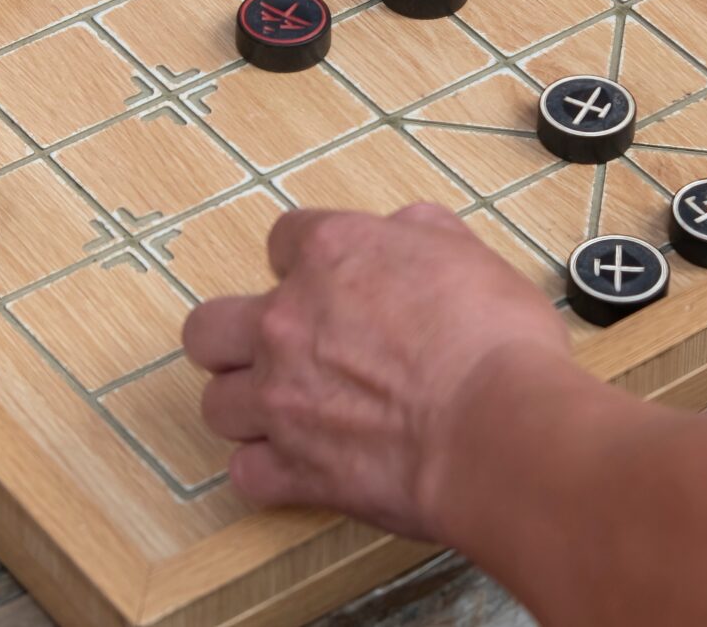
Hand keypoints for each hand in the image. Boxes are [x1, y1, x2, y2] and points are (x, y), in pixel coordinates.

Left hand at [183, 205, 572, 537]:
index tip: (326, 282)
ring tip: (287, 413)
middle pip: (209, 328)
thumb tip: (406, 230)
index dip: (305, 262)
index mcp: (330, 256)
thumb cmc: (496, 340)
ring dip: (248, 408)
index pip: (284, 239)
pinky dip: (269, 473)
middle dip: (232, 338)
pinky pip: (247, 475)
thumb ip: (421, 233)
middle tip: (273, 349)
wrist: (497, 428)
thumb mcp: (469, 253)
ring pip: (217, 405)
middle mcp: (286, 322)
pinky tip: (299, 465)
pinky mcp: (294, 470)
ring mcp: (281, 400)